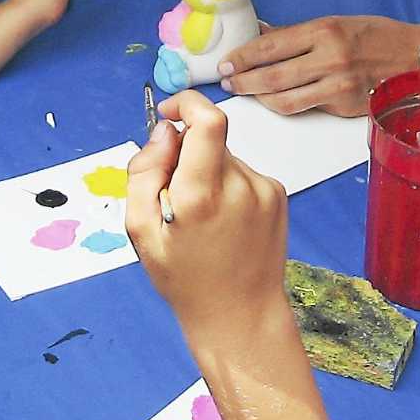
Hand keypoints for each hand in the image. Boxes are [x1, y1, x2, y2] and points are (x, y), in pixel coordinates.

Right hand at [125, 90, 290, 340]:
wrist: (241, 315)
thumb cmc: (186, 280)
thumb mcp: (141, 232)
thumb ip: (144, 173)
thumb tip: (164, 130)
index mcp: (201, 196)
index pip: (207, 120)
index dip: (185, 104)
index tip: (168, 114)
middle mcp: (239, 187)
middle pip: (208, 139)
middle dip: (186, 153)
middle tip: (174, 194)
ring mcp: (264, 190)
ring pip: (225, 157)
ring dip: (207, 173)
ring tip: (202, 218)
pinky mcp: (277, 195)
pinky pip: (243, 173)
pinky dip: (227, 186)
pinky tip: (223, 221)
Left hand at [218, 16, 419, 115]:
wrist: (415, 58)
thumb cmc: (376, 37)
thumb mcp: (336, 23)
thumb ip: (297, 33)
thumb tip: (262, 33)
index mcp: (324, 30)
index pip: (271, 45)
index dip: (242, 56)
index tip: (225, 62)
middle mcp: (330, 57)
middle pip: (272, 76)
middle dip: (243, 80)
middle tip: (228, 81)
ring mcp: (338, 85)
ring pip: (284, 99)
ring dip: (259, 98)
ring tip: (246, 92)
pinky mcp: (344, 105)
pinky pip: (305, 108)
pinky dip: (285, 106)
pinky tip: (275, 100)